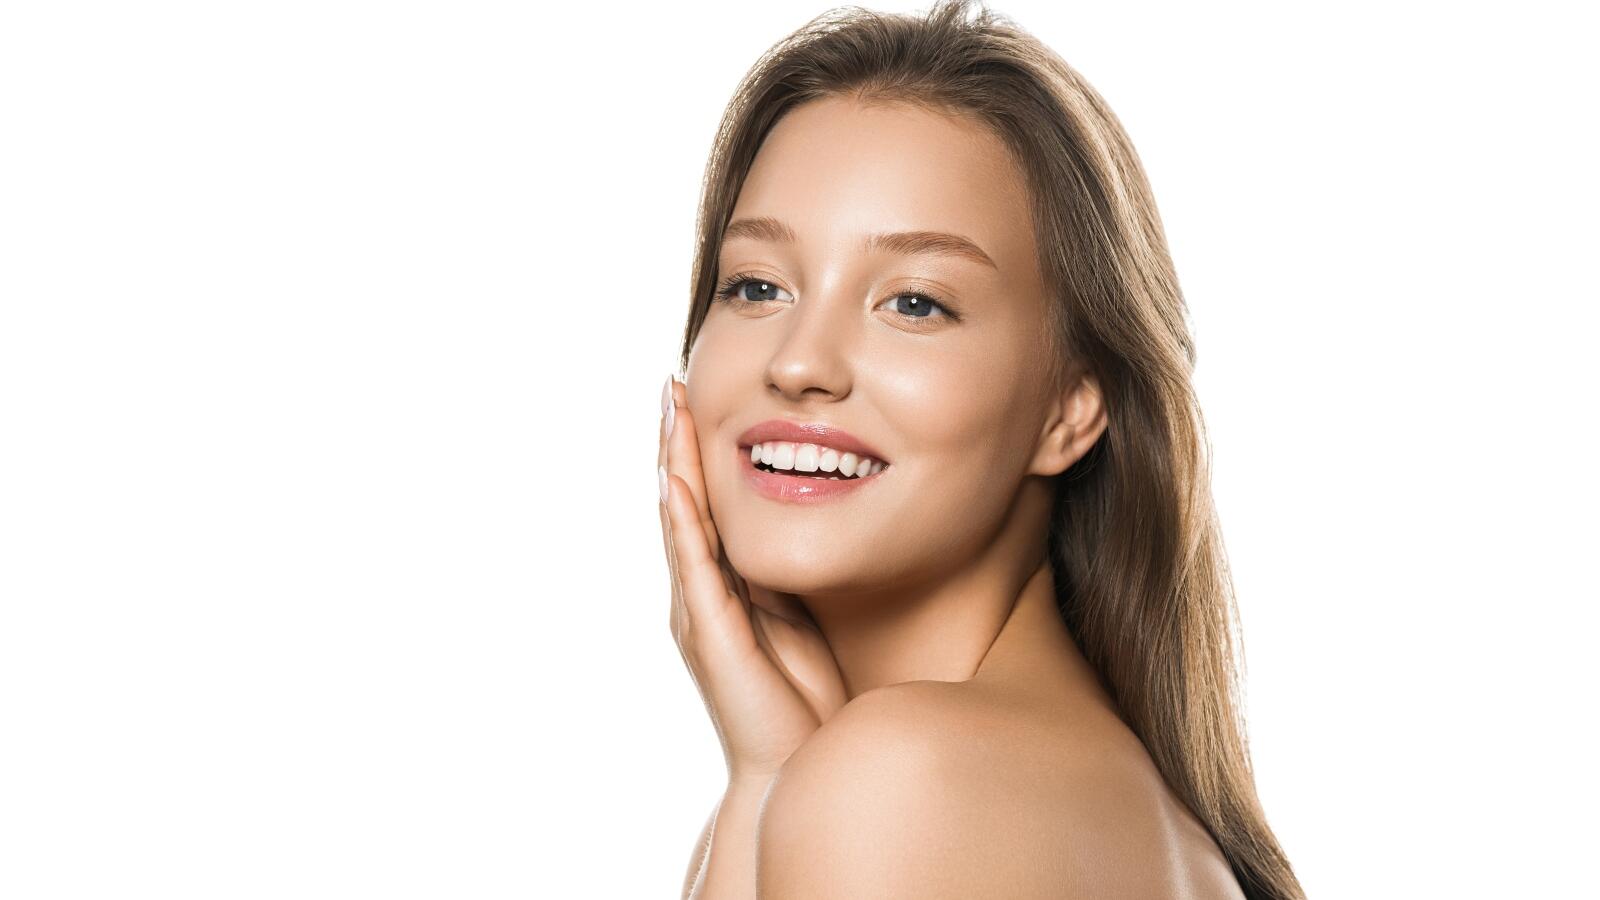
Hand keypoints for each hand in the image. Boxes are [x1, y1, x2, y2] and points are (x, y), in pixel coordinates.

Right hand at [657, 374, 849, 783]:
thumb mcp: (801, 617)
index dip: (699, 452)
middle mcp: (702, 592)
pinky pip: (695, 565)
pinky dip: (684, 521)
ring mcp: (701, 611)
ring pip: (681, 522)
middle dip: (676, 443)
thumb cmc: (802, 700)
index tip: (696, 398)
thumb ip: (788, 576)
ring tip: (669, 412)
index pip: (707, 504)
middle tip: (670, 385)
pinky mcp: (711, 632)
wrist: (792, 766)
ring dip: (673, 464)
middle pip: (683, 502)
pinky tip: (678, 482)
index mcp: (725, 585)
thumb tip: (811, 525)